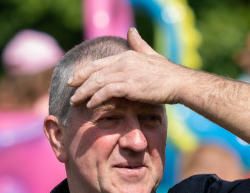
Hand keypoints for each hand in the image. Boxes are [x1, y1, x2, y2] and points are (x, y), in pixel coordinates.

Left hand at [69, 27, 185, 109]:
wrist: (180, 83)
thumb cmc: (168, 74)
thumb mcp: (151, 56)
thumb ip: (139, 44)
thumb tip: (131, 31)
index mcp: (127, 56)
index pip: (99, 63)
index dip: (84, 71)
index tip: (73, 79)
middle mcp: (124, 62)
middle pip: (94, 72)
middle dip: (79, 82)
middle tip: (69, 91)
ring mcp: (127, 73)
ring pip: (97, 82)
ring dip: (84, 92)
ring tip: (75, 101)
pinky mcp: (130, 86)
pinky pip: (107, 91)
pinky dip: (97, 98)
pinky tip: (90, 105)